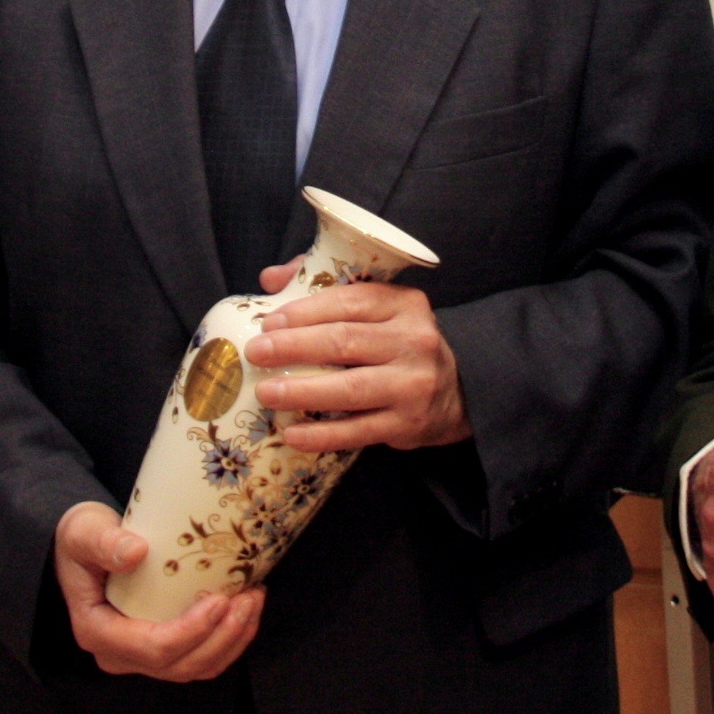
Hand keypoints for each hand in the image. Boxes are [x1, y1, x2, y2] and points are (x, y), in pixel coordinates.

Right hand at [53, 502, 263, 680]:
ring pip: (196, 667)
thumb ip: (103, 541)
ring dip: (233, 640)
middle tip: (250, 597)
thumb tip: (136, 553)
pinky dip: (229, 640)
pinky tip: (246, 608)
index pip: (152, 648)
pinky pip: (200, 659)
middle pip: (180, 665)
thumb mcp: (84, 531)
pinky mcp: (162, 650)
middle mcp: (119, 655)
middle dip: (223, 636)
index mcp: (97, 632)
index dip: (192, 631)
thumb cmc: (82, 538)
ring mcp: (141, 657)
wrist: (86, 546)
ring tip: (254, 599)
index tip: (220, 599)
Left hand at [243, 263, 467, 451]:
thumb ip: (326, 288)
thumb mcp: (378, 307)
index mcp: (405, 304)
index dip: (306, 311)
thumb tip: (271, 279)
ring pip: (350, 388)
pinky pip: (358, 431)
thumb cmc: (399, 343)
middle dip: (295, 347)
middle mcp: (414, 341)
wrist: (456, 390)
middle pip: (346, 342)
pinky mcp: (408, 424)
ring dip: (303, 391)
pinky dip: (322, 434)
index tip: (269, 322)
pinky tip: (292, 434)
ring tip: (266, 393)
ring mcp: (413, 385)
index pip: (350, 301)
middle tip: (257, 353)